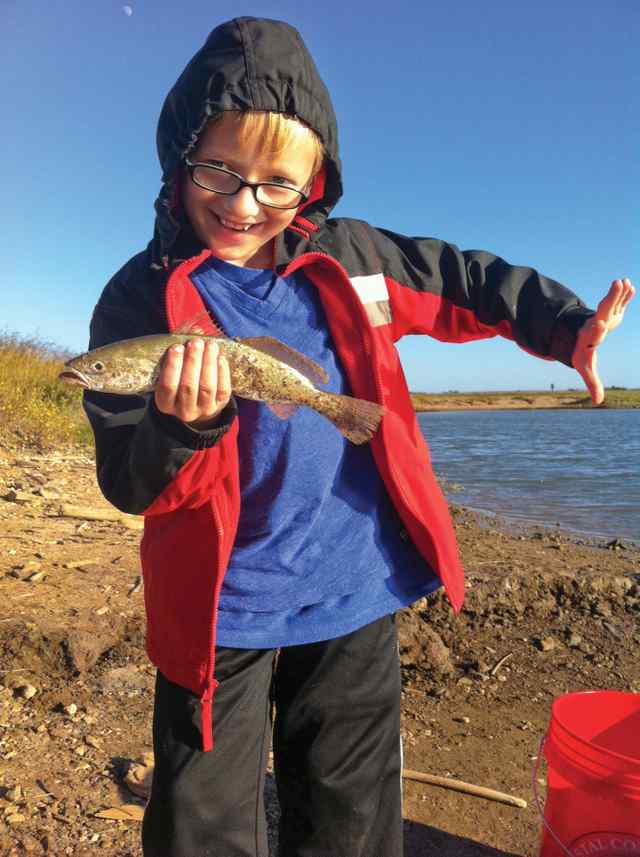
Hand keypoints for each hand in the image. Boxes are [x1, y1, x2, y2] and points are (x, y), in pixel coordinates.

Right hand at [155, 339, 231, 427]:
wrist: (198, 402)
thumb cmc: (181, 378)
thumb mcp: (175, 367)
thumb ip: (181, 350)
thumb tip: (196, 330)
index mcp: (165, 403)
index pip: (167, 386)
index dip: (172, 366)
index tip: (176, 347)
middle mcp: (183, 411)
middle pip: (188, 386)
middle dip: (192, 362)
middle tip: (196, 342)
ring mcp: (203, 410)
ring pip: (207, 388)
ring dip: (208, 364)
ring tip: (210, 345)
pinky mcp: (219, 406)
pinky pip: (223, 390)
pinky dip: (222, 372)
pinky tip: (220, 357)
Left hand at [572, 278, 634, 404]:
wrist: (574, 336)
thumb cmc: (581, 352)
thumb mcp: (585, 367)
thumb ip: (592, 382)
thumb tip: (598, 401)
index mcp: (589, 338)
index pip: (593, 334)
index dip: (596, 330)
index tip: (598, 324)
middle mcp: (595, 324)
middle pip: (602, 312)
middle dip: (609, 300)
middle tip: (614, 287)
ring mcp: (602, 315)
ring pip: (609, 303)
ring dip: (616, 293)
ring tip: (623, 282)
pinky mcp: (608, 311)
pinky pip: (617, 302)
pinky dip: (624, 295)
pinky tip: (630, 286)